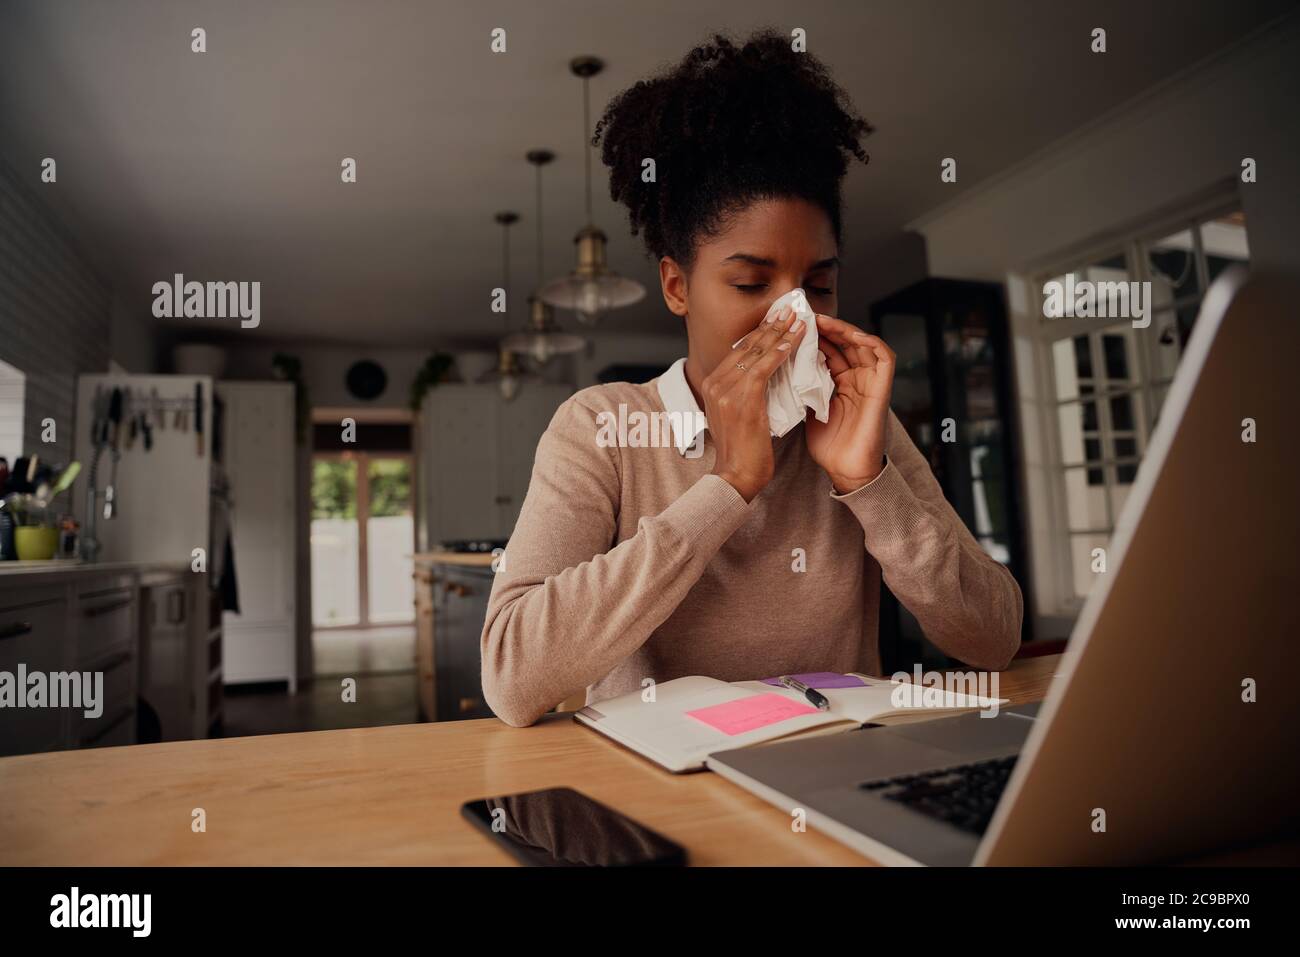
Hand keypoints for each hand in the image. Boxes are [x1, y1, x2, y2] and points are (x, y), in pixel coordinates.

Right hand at [703, 306, 806, 501]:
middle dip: (770, 327)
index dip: (760, 333)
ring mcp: (725, 391)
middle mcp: (715, 383)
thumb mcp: (739, 415)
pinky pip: (764, 368)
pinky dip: (780, 352)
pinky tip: (793, 342)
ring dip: (779, 334)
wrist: (735, 476)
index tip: (777, 320)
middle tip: (789, 311)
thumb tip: (766, 375)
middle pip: (746, 346)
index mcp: (712, 385)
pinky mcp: (741, 399)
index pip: (739, 351)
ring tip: (797, 320)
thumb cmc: (742, 452)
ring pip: (756, 353)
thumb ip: (745, 393)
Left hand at [805, 315, 895, 493]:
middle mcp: (856, 379)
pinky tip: (853, 335)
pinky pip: (885, 357)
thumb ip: (802, 388)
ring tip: (824, 322)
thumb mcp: (808, 409)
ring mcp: (870, 382)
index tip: (794, 326)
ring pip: (863, 344)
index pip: (829, 350)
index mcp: (839, 382)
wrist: (845, 470)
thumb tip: (779, 368)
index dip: (813, 336)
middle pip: (844, 342)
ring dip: (845, 330)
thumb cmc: (828, 446)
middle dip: (826, 328)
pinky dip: (871, 342)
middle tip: (805, 317)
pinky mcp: (883, 389)